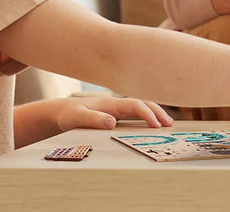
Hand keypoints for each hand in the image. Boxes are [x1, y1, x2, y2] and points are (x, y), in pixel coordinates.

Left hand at [51, 96, 173, 131]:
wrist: (59, 111)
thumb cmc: (68, 114)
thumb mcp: (77, 118)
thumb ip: (93, 120)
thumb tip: (112, 122)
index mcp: (110, 103)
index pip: (135, 105)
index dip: (148, 114)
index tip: (156, 125)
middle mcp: (115, 103)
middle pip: (142, 103)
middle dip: (157, 112)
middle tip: (169, 124)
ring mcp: (115, 108)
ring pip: (140, 107)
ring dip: (154, 113)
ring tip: (166, 123)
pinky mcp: (114, 113)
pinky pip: (135, 112)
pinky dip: (146, 116)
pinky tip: (150, 123)